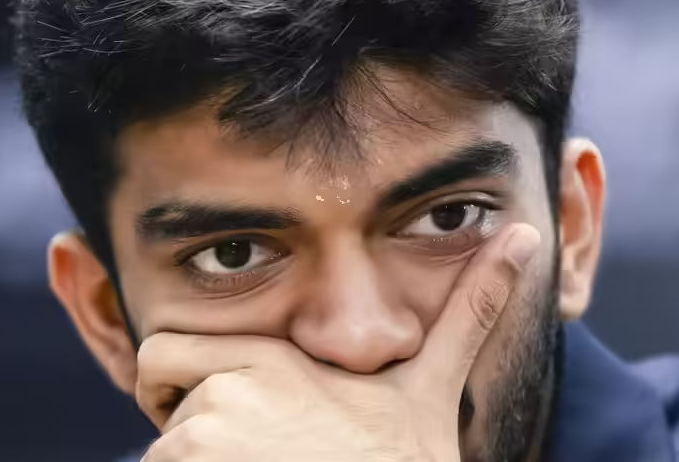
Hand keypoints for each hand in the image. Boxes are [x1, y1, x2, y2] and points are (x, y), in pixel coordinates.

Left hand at [135, 223, 541, 461]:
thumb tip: (524, 238)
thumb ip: (466, 314)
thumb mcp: (429, 390)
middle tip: (237, 453)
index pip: (165, 351)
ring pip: (161, 452)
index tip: (219, 412)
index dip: (179, 381)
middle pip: (154, 393)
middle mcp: (228, 390)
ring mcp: (206, 438)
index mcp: (269, 358)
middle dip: (177, 421)